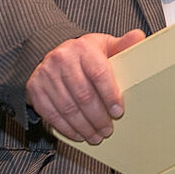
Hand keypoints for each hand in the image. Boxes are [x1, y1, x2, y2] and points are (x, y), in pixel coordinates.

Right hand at [25, 29, 145, 143]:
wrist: (54, 54)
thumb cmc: (84, 53)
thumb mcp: (104, 45)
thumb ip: (123, 45)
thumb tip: (139, 37)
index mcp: (82, 48)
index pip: (99, 73)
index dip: (110, 95)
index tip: (118, 112)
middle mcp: (62, 59)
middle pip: (83, 95)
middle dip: (98, 117)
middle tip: (108, 130)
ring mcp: (46, 75)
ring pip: (68, 107)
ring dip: (84, 126)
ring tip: (96, 136)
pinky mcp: (35, 89)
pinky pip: (51, 114)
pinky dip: (67, 128)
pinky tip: (78, 134)